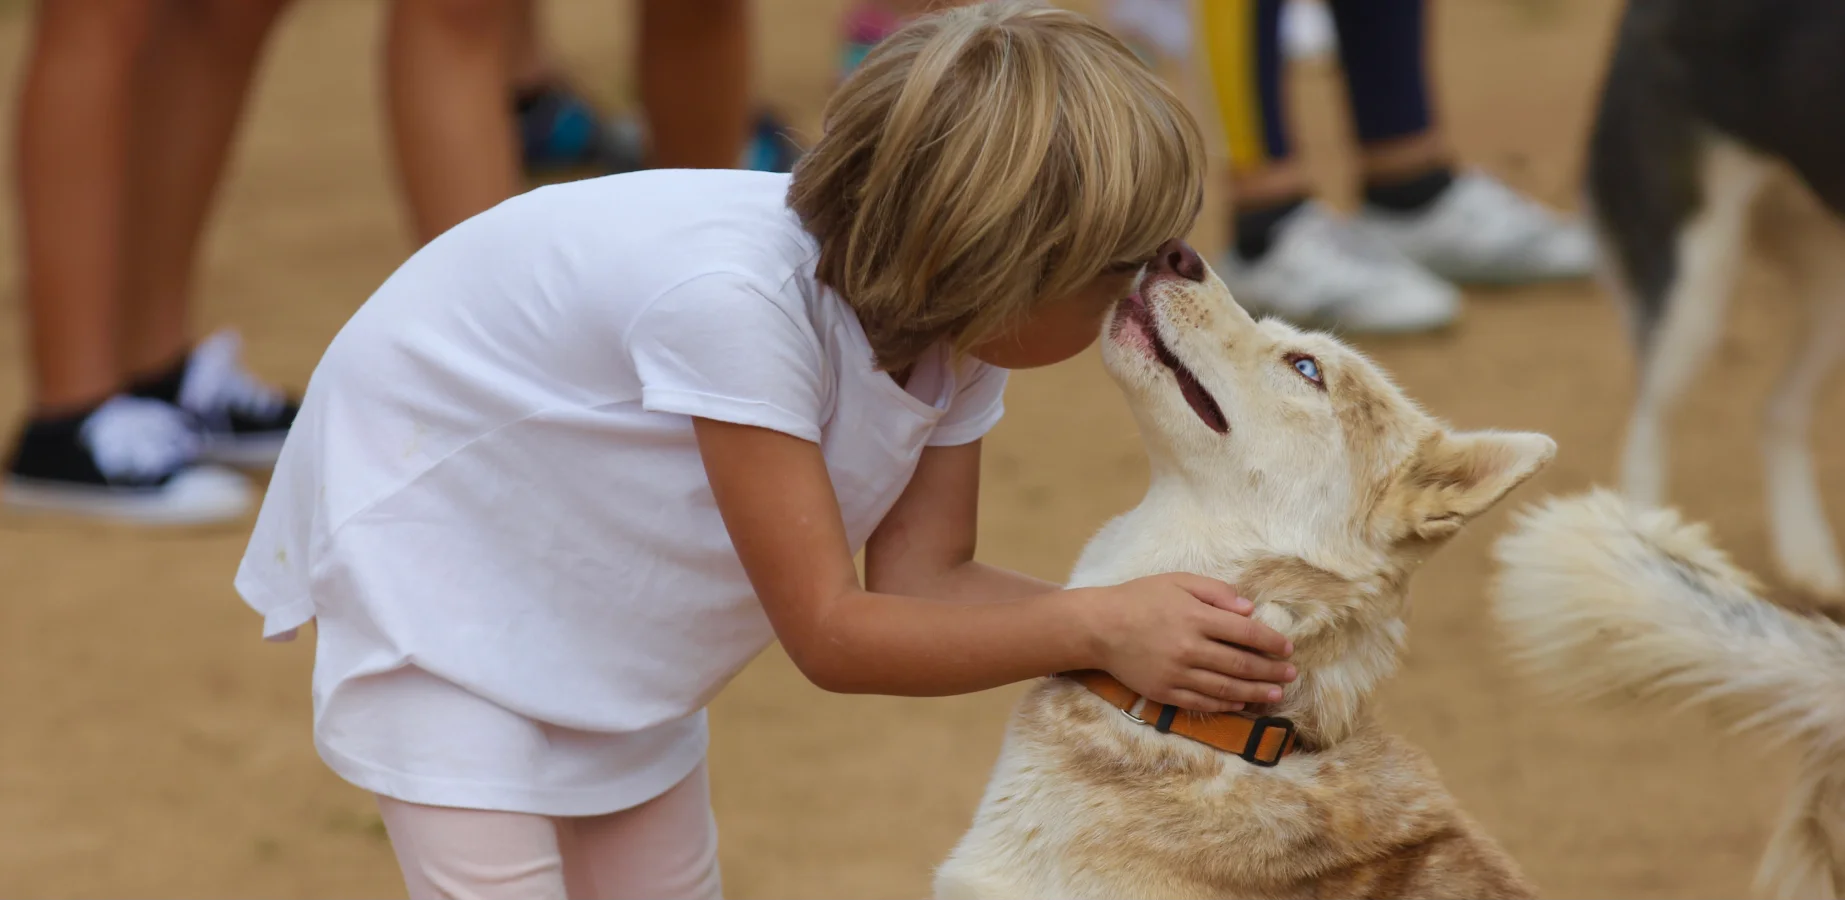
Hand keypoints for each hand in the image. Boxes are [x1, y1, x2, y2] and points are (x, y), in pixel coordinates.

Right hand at [1077, 573, 1295, 712]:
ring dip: (1256, 691)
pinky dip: (1226, 705)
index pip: (1246, 633)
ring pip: (1226, 687)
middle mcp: (1190, 648)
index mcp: (1196, 617)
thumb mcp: (1178, 581)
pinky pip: (1203, 702)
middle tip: (1291, 674)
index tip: (1287, 648)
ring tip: (1276, 694)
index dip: (1271, 642)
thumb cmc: (1140, 598)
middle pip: (1241, 664)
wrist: (1099, 627)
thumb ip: (1216, 592)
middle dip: (1271, 670)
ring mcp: (1177, 673)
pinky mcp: (1165, 692)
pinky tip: (1243, 703)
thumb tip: (1249, 610)